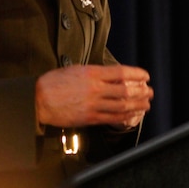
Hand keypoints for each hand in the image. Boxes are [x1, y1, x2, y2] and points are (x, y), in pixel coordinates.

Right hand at [35, 64, 152, 128]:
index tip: (146, 76)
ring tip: (147, 104)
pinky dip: (124, 117)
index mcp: (92, 73)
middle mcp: (95, 88)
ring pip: (122, 105)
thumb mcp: (76, 69)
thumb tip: (111, 74)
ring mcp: (93, 104)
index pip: (121, 72)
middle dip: (142, 91)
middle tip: (151, 92)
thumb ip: (95, 72)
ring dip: (138, 105)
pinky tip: (132, 115)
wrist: (38, 99)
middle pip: (126, 90)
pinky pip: (111, 118)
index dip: (137, 74)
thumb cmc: (55, 82)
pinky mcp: (89, 118)